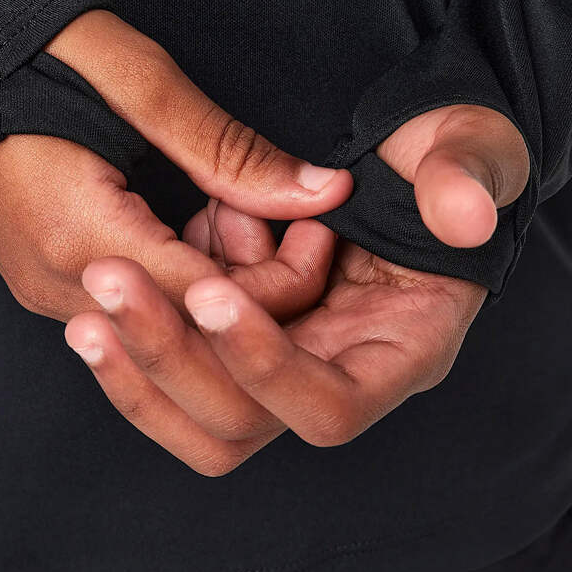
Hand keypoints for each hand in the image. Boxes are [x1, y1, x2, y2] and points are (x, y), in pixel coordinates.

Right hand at [0, 10, 352, 321]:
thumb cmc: (34, 54)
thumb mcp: (140, 83)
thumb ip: (231, 152)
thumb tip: (324, 193)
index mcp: (79, 235)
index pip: (207, 308)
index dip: (282, 285)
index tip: (318, 233)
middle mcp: (58, 284)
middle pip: (189, 332)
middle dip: (257, 290)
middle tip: (285, 222)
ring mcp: (48, 291)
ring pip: (164, 327)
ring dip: (220, 283)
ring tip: (236, 211)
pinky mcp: (47, 283)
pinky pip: (135, 310)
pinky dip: (183, 279)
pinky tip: (199, 226)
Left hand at [63, 105, 529, 473]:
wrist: (398, 151)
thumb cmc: (445, 153)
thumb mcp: (469, 148)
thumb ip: (469, 174)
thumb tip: (463, 218)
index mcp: (403, 349)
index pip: (329, 407)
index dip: (266, 366)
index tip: (208, 291)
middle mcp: (337, 370)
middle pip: (243, 423)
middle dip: (171, 357)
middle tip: (110, 281)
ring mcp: (287, 357)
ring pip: (198, 409)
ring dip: (141, 356)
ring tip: (102, 279)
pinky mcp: (245, 333)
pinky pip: (183, 362)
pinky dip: (149, 319)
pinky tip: (129, 256)